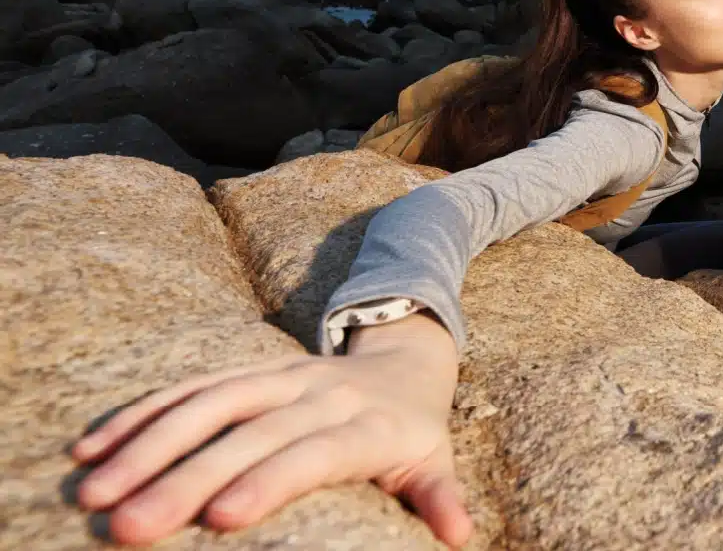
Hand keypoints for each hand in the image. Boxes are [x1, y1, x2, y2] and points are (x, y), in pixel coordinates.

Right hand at [70, 315, 471, 547]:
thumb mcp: (434, 460)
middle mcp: (316, 396)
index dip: (268, 481)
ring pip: (206, 405)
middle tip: (128, 526)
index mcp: (363, 426)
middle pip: (246, 436)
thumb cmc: (413, 431)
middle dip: (185, 479)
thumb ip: (439, 496)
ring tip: (95, 490)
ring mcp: (277, 378)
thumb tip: (461, 535)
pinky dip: (141, 415)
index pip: (311, 453)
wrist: (404, 357)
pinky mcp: (246, 371)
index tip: (221, 518)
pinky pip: (189, 387)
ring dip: (147, 445)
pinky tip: (94, 448)